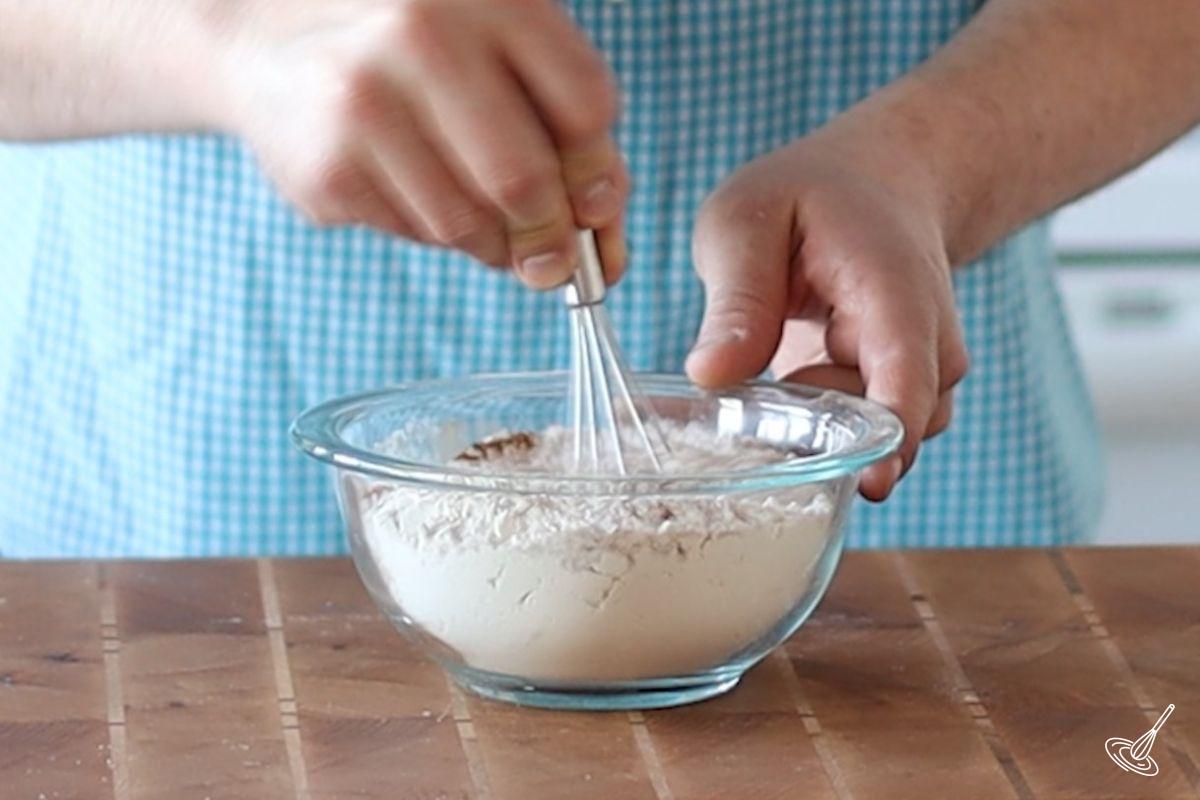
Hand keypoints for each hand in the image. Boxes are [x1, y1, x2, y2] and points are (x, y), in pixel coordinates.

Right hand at [212, 0, 628, 286]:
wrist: (270, 43)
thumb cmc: (421, 62)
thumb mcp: (501, 61)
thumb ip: (566, 137)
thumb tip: (607, 253)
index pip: (586, 105)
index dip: (600, 172)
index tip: (595, 206)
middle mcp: (423, 34)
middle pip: (525, 178)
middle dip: (551, 236)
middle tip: (551, 259)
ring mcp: (364, 100)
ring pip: (469, 225)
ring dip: (492, 244)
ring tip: (476, 213)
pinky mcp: (326, 166)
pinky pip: (417, 235)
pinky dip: (434, 233)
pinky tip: (411, 187)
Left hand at [685, 129, 968, 499]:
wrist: (880, 188)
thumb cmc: (809, 198)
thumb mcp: (749, 220)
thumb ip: (738, 297)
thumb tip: (710, 376)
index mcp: (894, 290)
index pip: (908, 372)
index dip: (892, 433)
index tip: (870, 482)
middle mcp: (927, 344)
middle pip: (890, 426)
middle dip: (820, 437)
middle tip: (759, 402)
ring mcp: (921, 378)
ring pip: (875, 443)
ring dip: (814, 435)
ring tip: (773, 380)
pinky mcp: (896, 402)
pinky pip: (862, 445)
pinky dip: (816, 439)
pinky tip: (783, 402)